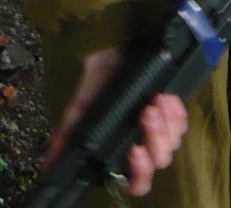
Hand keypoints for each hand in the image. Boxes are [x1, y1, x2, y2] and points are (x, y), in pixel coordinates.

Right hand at [44, 47, 187, 195]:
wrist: (113, 50)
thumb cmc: (97, 82)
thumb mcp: (80, 109)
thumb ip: (67, 137)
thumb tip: (48, 164)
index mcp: (120, 151)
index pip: (136, 181)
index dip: (139, 173)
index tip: (135, 151)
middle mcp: (141, 144)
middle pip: (159, 160)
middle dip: (154, 138)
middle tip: (145, 114)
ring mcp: (160, 129)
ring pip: (173, 142)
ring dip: (165, 122)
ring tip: (154, 101)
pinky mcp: (172, 112)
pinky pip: (182, 122)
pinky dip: (176, 112)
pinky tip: (165, 98)